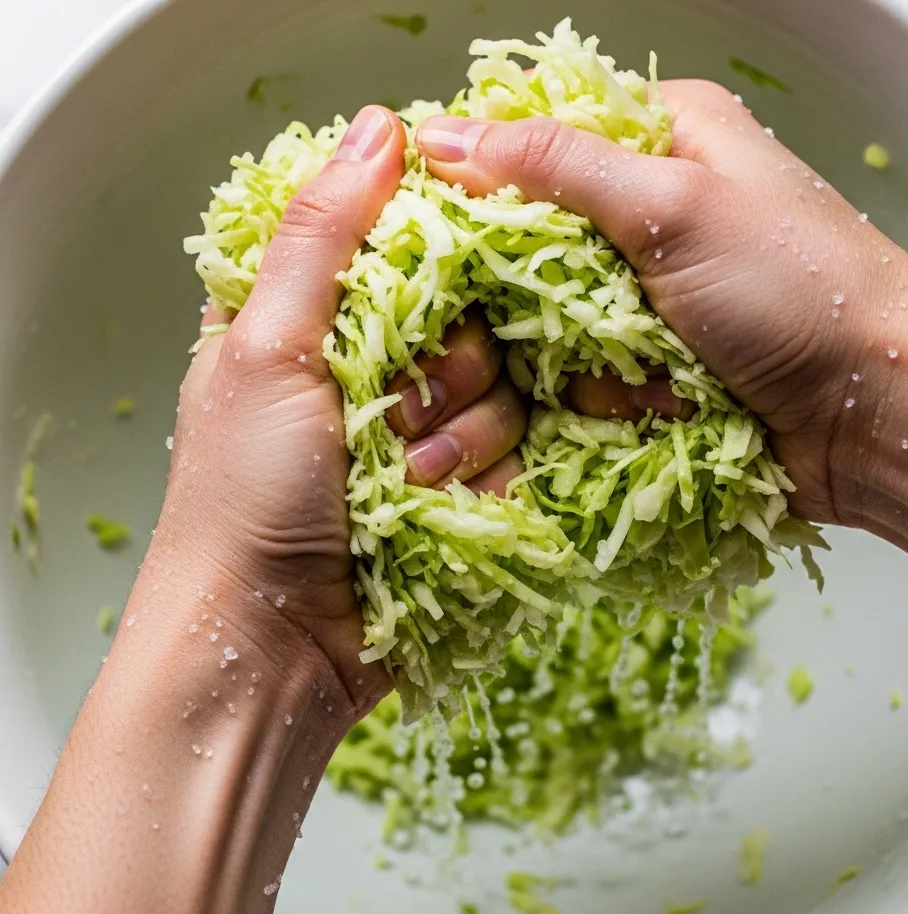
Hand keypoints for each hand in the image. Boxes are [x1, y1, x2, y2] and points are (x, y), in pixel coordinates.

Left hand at [0, 104, 528, 913]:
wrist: (272, 647)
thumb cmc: (245, 499)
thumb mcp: (265, 350)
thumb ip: (321, 240)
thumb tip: (381, 130)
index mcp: (315, 317)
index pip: (412, 243)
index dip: (440, 259)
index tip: (437, 294)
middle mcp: (375, 367)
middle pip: (476, 319)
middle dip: (448, 374)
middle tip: (394, 417)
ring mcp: (424, 431)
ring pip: (507, 392)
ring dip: (462, 440)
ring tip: (403, 483)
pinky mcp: (461, 488)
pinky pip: (519, 456)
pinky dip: (484, 482)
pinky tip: (438, 510)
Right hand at [415, 81, 907, 523]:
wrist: (875, 417)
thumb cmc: (798, 292)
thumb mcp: (675, 207)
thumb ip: (557, 168)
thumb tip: (445, 137)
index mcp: (661, 144)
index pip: (533, 144)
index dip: (484, 186)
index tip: (459, 233)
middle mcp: (649, 219)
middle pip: (530, 249)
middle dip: (546, 300)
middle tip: (594, 318)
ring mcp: (646, 302)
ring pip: (548, 328)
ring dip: (590, 361)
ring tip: (661, 370)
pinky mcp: (648, 369)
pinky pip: (583, 383)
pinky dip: (612, 399)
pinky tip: (665, 403)